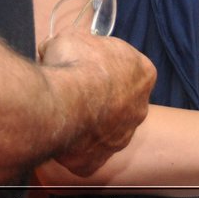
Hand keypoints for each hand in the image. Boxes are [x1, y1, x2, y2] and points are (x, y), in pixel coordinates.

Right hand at [40, 30, 155, 174]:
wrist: (63, 100)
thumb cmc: (75, 63)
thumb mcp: (72, 37)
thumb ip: (73, 45)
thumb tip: (55, 49)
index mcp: (142, 73)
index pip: (128, 67)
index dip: (103, 64)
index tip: (84, 63)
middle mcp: (139, 108)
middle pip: (119, 101)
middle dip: (98, 95)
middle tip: (72, 88)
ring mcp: (121, 138)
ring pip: (104, 130)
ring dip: (86, 122)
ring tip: (62, 111)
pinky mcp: (97, 160)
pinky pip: (85, 155)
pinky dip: (72, 147)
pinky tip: (57, 134)